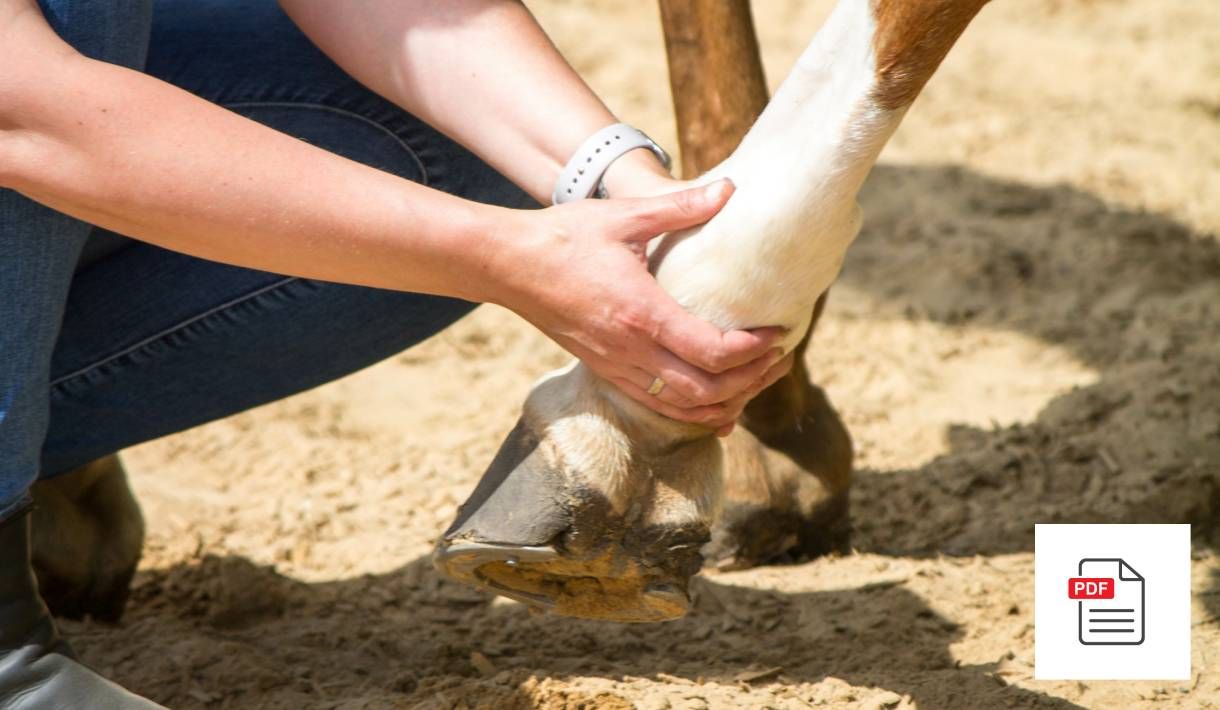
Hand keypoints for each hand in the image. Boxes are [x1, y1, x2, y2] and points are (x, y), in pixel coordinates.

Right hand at [488, 179, 792, 433]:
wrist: (508, 265)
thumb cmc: (564, 236)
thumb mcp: (623, 215)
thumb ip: (680, 206)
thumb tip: (730, 189)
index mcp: (641, 312)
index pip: (712, 351)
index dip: (754, 350)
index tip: (779, 332)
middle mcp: (630, 350)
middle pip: (706, 390)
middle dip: (752, 380)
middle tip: (782, 357)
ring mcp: (616, 367)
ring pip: (684, 409)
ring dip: (728, 402)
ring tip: (758, 380)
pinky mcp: (605, 372)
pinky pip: (659, 407)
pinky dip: (695, 413)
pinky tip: (719, 408)